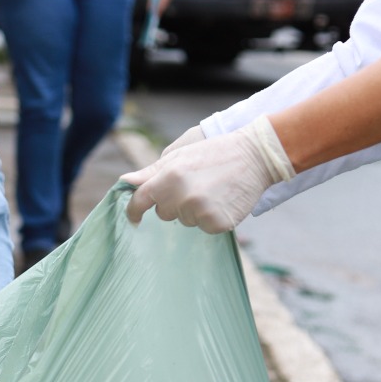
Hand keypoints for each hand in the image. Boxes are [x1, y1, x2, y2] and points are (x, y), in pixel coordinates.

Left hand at [120, 115, 294, 232]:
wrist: (256, 156)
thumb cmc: (214, 154)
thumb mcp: (179, 156)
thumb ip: (150, 173)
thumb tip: (124, 182)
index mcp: (168, 177)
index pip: (140, 201)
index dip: (134, 211)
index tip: (133, 218)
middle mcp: (182, 196)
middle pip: (164, 213)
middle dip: (174, 203)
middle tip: (195, 185)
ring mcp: (200, 211)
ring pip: (185, 221)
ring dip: (194, 210)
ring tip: (212, 190)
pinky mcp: (217, 223)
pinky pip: (204, 228)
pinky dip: (211, 218)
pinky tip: (222, 201)